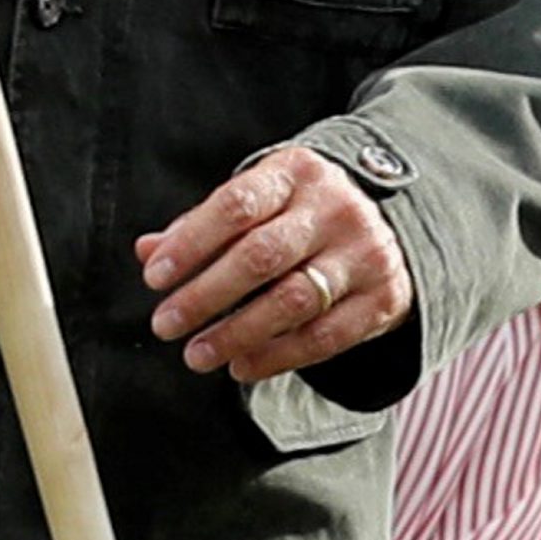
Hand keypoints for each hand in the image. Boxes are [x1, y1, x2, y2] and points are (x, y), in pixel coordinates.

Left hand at [136, 144, 413, 380]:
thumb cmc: (303, 214)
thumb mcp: (261, 202)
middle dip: (205, 295)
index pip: (236, 205)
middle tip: (165, 324)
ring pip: (292, 301)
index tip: (155, 279)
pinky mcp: (382, 297)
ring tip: (196, 355)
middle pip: (261, 256)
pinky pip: (324, 336)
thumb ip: (204, 225)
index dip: (191, 244)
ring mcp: (364, 254)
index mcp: (296, 173)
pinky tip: (241, 366)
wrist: (392, 225)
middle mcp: (335, 208)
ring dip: (236, 334)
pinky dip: (276, 356)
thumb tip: (148, 251)